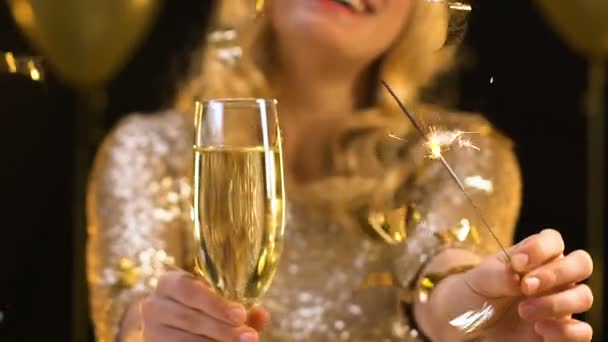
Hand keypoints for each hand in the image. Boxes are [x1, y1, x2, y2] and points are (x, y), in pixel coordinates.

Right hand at [140, 270, 268, 341]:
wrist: (174, 327)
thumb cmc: (201, 310)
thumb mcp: (218, 304)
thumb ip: (239, 308)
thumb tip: (262, 313)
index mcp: (170, 282)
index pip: (189, 289)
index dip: (216, 303)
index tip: (241, 315)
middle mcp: (154, 304)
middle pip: (190, 318)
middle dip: (223, 328)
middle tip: (249, 336)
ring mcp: (152, 329)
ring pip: (186, 339)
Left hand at [463, 229, 592, 340]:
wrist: (471, 325)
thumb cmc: (477, 294)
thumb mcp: (478, 280)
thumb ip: (496, 274)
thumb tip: (515, 275)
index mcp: (534, 257)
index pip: (553, 240)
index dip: (541, 248)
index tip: (518, 263)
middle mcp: (554, 278)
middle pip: (581, 263)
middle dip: (556, 273)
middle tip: (526, 286)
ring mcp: (560, 305)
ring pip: (584, 296)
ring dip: (555, 304)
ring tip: (523, 311)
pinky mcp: (561, 332)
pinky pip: (583, 332)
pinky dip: (565, 331)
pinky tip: (539, 329)